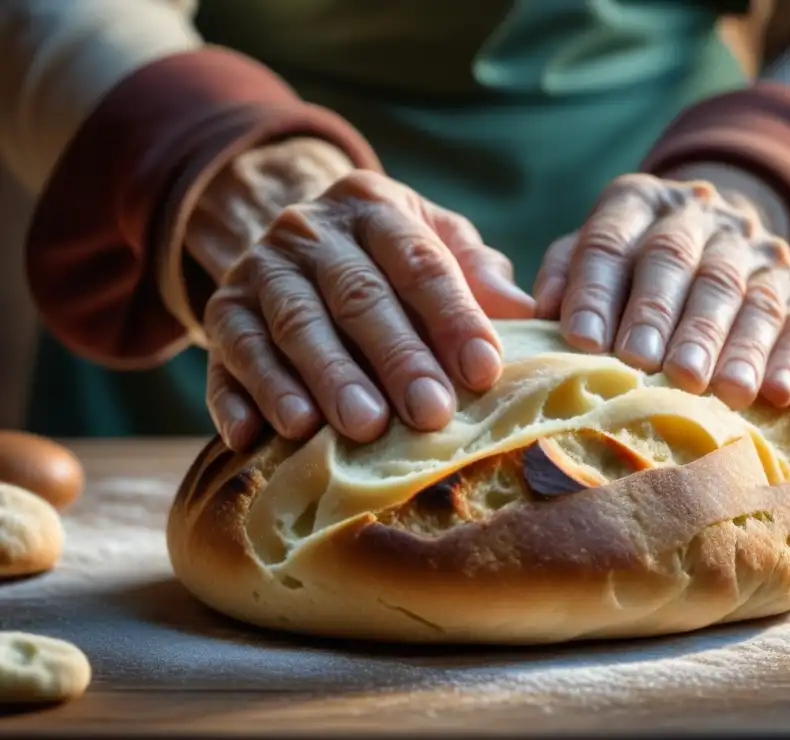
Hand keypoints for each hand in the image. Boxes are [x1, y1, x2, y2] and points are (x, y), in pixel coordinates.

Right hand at [201, 170, 534, 450]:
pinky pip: (227, 356)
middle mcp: (310, 231)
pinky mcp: (219, 313)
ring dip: (325, 378)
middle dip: (397, 357)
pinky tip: (257, 440)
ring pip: (292, 325)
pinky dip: (241, 398)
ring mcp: (258, 270)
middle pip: (358, 296)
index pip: (421, 262)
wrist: (295, 243)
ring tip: (357, 426)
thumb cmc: (387, 259)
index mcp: (374, 208)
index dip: (454, 317)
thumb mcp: (433, 243)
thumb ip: (476, 272)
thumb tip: (527, 310)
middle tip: (428, 414)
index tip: (485, 371)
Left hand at [533, 173, 789, 409]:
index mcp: (638, 204)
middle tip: (646, 364)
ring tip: (717, 392)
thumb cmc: (634, 267)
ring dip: (729, 344)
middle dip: (661, 316)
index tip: (581, 340)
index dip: (595, 290)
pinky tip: (777, 392)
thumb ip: (565, 277)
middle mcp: (700, 218)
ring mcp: (757, 251)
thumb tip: (537, 313)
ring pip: (743, 292)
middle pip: (677, 263)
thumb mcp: (594, 255)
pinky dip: (789, 357)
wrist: (724, 237)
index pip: (609, 241)